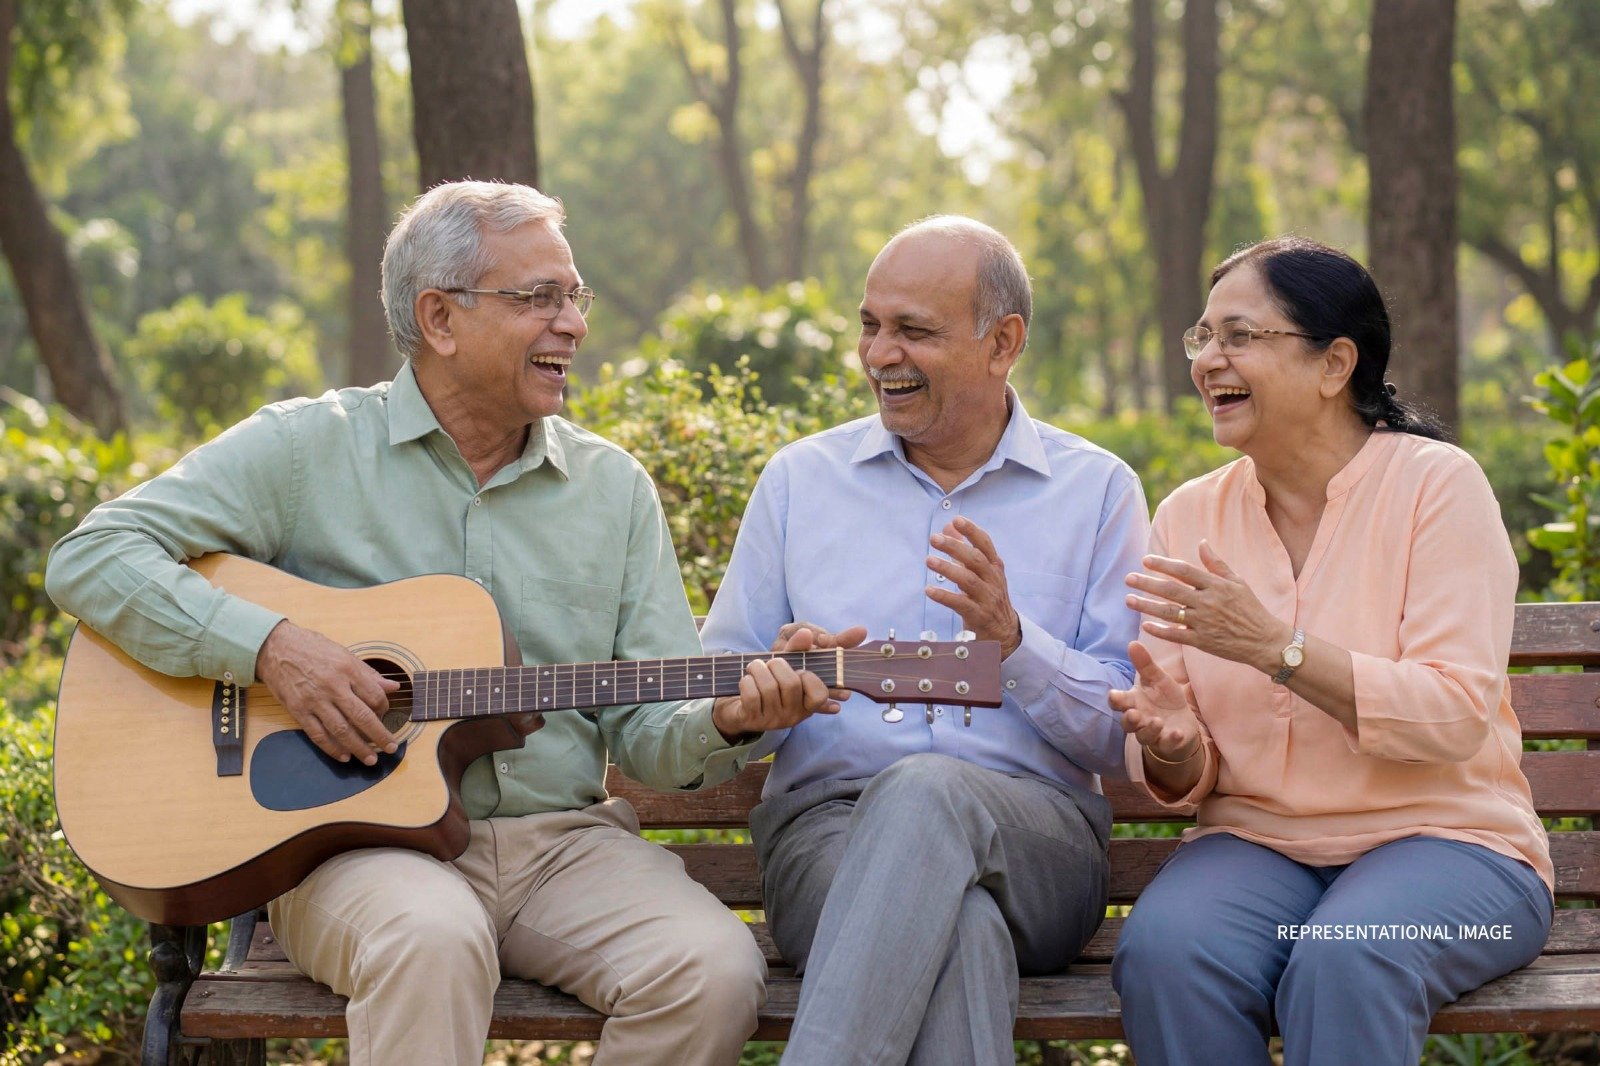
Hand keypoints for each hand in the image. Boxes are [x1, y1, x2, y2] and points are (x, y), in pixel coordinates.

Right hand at [256, 620, 400, 764]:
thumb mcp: (344, 654)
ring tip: (370, 759)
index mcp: (347, 669)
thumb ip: (369, 674)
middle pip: (362, 717)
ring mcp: (314, 700)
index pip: (374, 696)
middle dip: (379, 736)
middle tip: (391, 749)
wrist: (274, 647)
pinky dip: (332, 748)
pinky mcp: (297, 710)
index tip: (385, 714)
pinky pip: (317, 734)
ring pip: (341, 730)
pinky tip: (343, 756)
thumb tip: (394, 687)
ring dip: (358, 748)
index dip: (385, 708)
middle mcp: (333, 686)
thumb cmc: (312, 648)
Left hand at [712, 624, 867, 739]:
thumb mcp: (788, 656)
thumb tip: (821, 633)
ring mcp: (773, 719)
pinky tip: (746, 681)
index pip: (820, 691)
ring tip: (755, 668)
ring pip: (769, 688)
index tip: (801, 665)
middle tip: (770, 662)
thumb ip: (807, 642)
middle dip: (777, 664)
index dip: (811, 674)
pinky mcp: (751, 719)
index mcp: (809, 700)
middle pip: (792, 684)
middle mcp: (795, 714)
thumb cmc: (768, 677)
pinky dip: (746, 681)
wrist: (736, 703)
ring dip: (758, 670)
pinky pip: (750, 695)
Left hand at [924, 516, 1022, 656]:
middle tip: (934, 538)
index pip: (985, 544)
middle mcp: (993, 580)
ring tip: (929, 560)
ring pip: (969, 580)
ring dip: (948, 569)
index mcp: (994, 566)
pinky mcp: (979, 616)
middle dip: (955, 547)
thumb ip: (963, 549)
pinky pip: (961, 604)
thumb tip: (948, 526)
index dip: (972, 531)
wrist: (1004, 632)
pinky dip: (945, 596)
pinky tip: (929, 590)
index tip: (957, 520)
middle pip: (975, 559)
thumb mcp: (979, 572)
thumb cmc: (987, 596)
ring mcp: (987, 598)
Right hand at [1108, 641, 1201, 763]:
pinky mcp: (1167, 742)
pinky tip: (1177, 733)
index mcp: (1133, 702)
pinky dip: (1170, 739)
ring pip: (1143, 736)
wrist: (1182, 719)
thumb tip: (1132, 642)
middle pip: (1127, 723)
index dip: (1115, 699)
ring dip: (1149, 729)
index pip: (1119, 702)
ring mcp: (1152, 733)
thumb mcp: (1157, 678)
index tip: (1114, 694)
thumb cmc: (1164, 698)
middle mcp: (1139, 719)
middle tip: (1133, 714)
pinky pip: (1166, 744)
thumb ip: (1145, 664)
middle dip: (1129, 719)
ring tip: (1157, 722)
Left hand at [1124, 540, 1293, 674]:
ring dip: (1146, 606)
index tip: (1145, 560)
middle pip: (1171, 590)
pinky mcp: (1202, 642)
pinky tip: (1145, 625)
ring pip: (1169, 613)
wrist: (1265, 641)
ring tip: (1128, 600)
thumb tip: (1202, 542)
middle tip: (1128, 578)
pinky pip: (1176, 635)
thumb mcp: (1238, 582)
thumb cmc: (1251, 609)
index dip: (1164, 564)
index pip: (1184, 571)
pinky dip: (1160, 630)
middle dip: (1147, 583)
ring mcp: (1204, 623)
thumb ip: (1216, 564)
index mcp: (1216, 586)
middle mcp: (1208, 602)